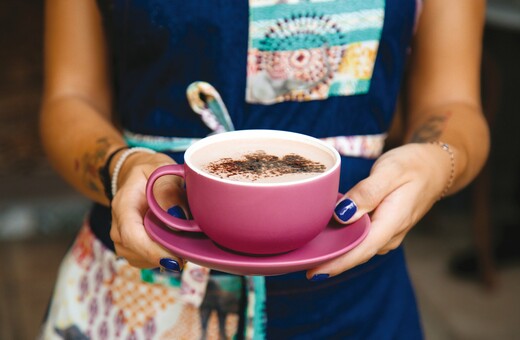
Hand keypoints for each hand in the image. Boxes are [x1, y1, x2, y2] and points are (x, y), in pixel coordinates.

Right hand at [110, 151, 187, 269]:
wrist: (140, 177)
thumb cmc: (153, 173)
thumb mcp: (161, 170)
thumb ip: (168, 191)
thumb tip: (177, 216)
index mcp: (123, 204)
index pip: (130, 234)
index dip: (151, 250)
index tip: (175, 259)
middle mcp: (118, 225)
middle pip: (135, 251)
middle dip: (163, 255)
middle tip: (189, 251)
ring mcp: (122, 238)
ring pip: (141, 259)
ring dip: (163, 257)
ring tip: (184, 244)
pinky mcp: (131, 247)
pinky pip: (146, 260)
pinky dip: (162, 257)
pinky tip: (175, 245)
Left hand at [306, 143, 452, 279]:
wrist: (433, 167)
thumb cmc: (412, 165)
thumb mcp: (390, 171)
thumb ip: (367, 193)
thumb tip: (342, 215)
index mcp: (392, 222)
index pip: (362, 250)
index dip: (338, 263)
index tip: (313, 272)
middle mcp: (388, 234)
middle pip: (355, 254)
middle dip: (328, 262)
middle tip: (297, 264)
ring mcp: (384, 233)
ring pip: (355, 247)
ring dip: (333, 251)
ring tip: (303, 254)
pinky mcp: (380, 228)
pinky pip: (357, 238)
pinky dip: (340, 239)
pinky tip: (321, 237)